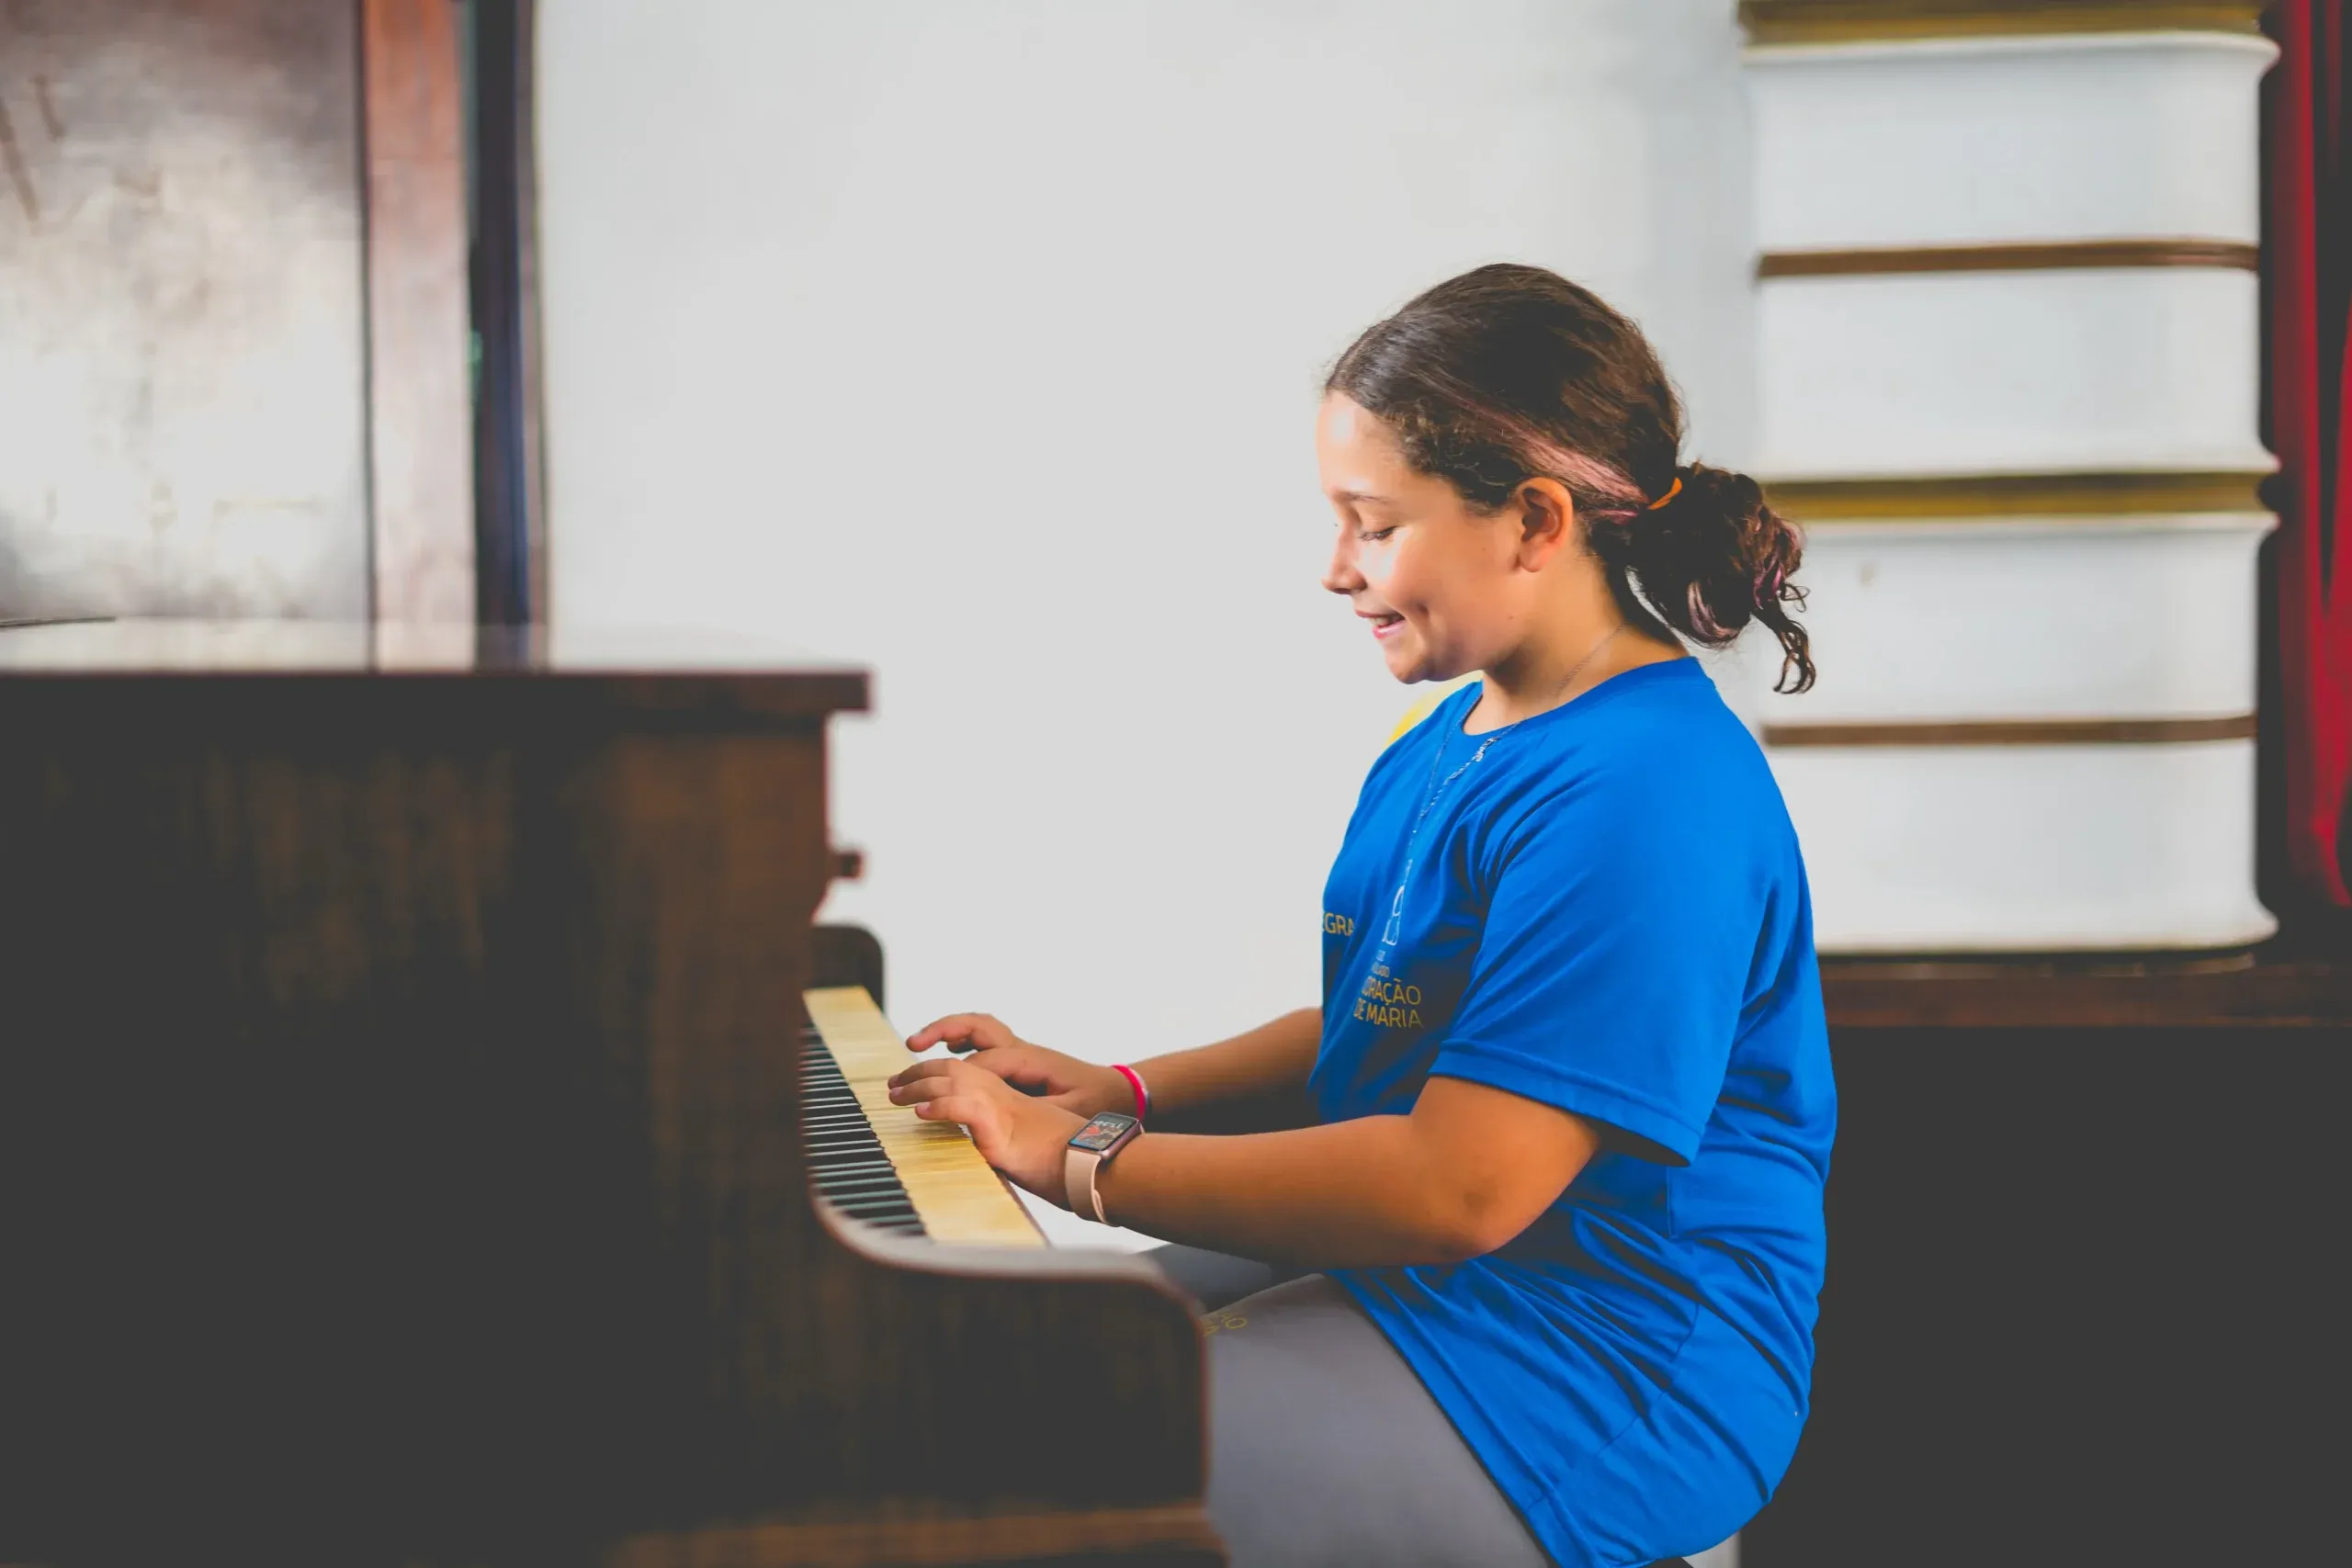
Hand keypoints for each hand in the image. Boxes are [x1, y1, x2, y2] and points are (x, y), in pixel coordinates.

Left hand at [885, 1057, 1085, 1207]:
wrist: (1089, 1164)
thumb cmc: (1063, 1161)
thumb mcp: (1023, 1146)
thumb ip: (998, 1142)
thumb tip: (976, 1152)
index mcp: (1007, 1097)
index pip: (963, 1071)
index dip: (934, 1073)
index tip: (910, 1083)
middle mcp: (1002, 1094)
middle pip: (952, 1068)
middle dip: (917, 1073)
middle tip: (893, 1086)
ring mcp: (1001, 1106)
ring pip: (952, 1080)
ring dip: (919, 1086)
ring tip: (895, 1095)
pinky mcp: (1001, 1125)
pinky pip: (964, 1107)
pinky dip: (940, 1107)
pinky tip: (921, 1113)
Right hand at [903, 1012, 1134, 1117]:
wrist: (1117, 1089)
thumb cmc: (1095, 1101)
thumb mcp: (1072, 1111)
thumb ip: (1040, 1112)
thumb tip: (1012, 1114)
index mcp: (1030, 1059)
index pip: (983, 1064)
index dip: (957, 1080)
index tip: (929, 1098)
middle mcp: (1020, 1049)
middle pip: (976, 1027)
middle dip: (942, 1031)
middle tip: (913, 1046)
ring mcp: (1018, 1050)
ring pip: (977, 1028)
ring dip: (947, 1031)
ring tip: (916, 1044)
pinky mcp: (1017, 1058)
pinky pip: (983, 1041)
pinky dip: (961, 1040)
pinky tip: (945, 1052)